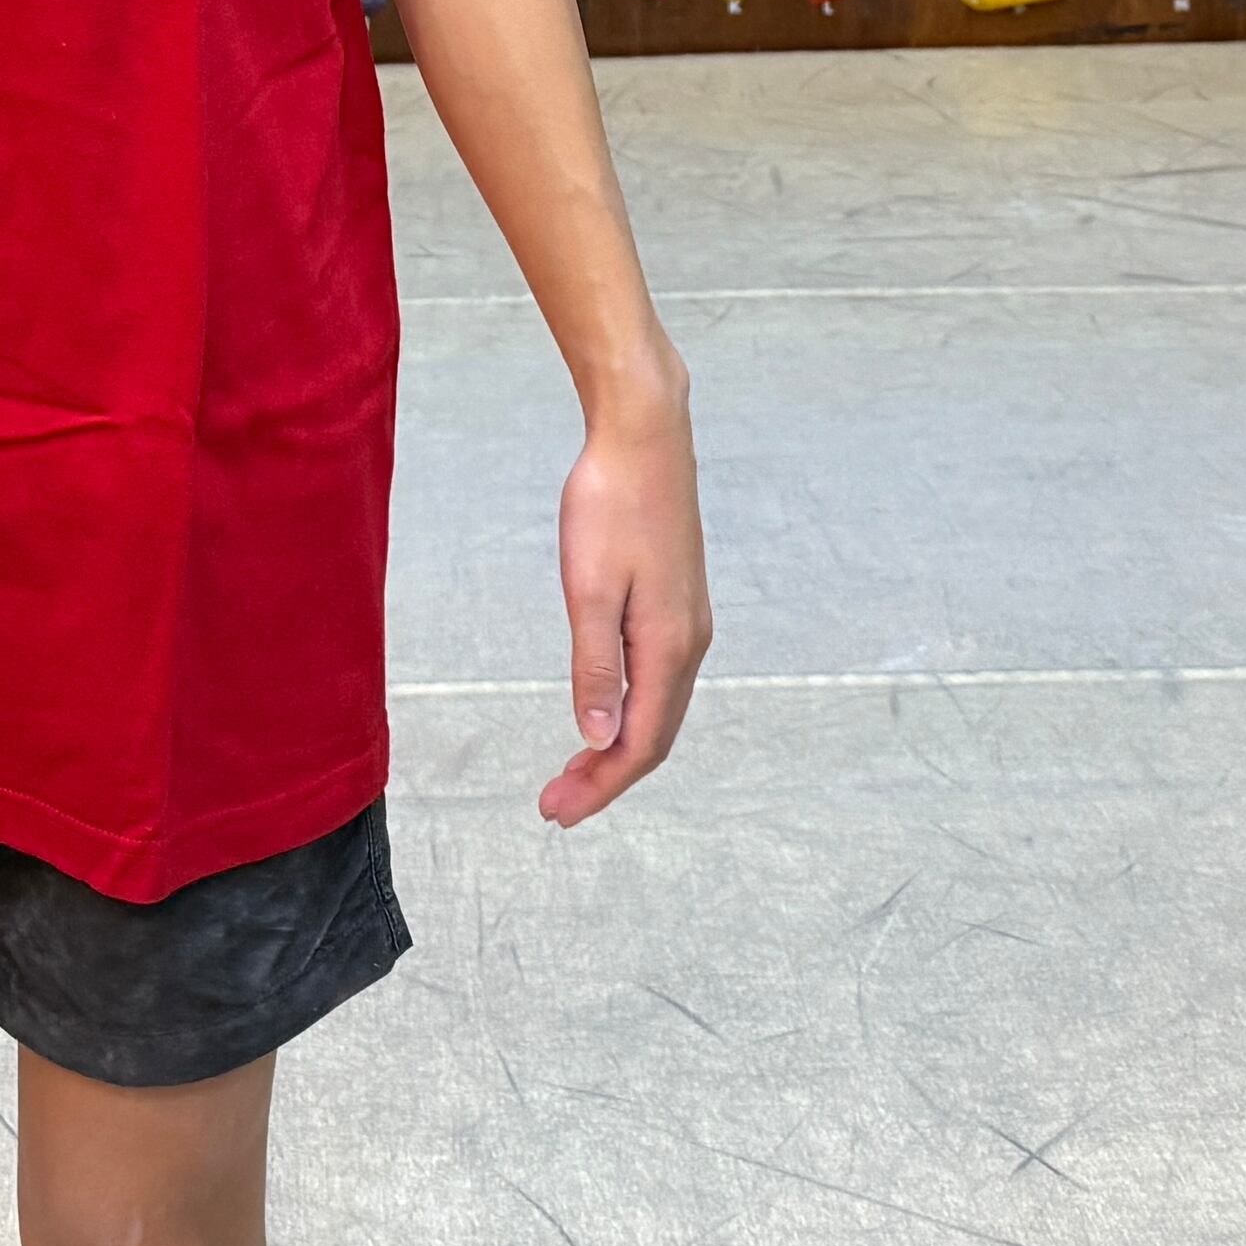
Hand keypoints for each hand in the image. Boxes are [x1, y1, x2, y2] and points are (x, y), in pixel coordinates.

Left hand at [539, 379, 710, 827]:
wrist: (643, 434)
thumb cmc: (611, 504)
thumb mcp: (590, 589)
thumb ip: (596, 667)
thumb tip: (601, 738)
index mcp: (669, 645)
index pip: (640, 743)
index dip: (600, 785)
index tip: (555, 811)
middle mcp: (690, 641)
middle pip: (654, 734)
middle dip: (607, 776)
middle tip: (556, 804)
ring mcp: (689, 620)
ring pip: (660, 707)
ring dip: (619, 745)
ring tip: (575, 770)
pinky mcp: (678, 600)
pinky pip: (660, 677)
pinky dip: (632, 709)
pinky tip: (605, 708)